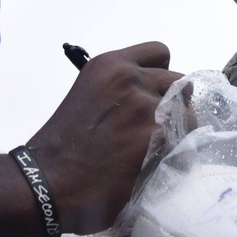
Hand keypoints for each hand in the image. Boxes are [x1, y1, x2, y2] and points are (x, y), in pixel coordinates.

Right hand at [28, 41, 180, 234]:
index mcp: (110, 65)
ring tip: (160, 151)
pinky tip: (160, 168)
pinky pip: (186, 141)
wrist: (49, 183)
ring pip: (188, 113)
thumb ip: (119, 92)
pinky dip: (179, 155)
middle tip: (158, 130)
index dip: (162, 76)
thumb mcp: (89, 98)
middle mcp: (130, 77)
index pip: (159, 53)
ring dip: (179, 131)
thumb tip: (147, 103)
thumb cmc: (63, 148)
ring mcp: (145, 104)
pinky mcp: (156, 133)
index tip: (155, 95)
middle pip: (179, 82)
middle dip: (174, 105)